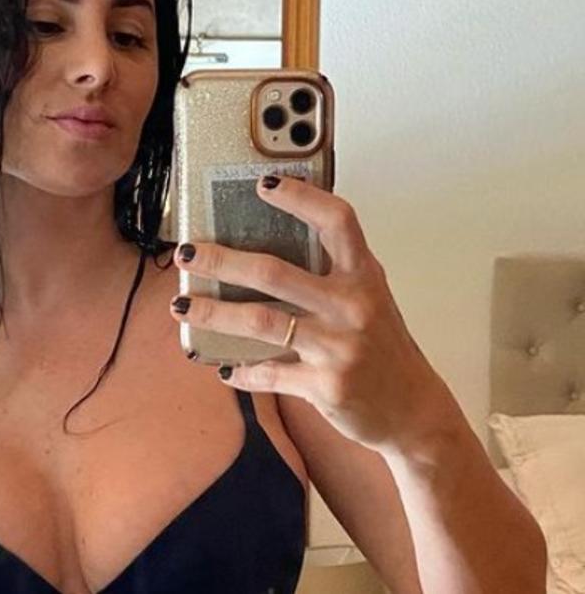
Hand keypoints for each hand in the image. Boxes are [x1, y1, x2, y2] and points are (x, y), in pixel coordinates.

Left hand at [169, 175, 452, 454]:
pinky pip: (267, 374)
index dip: (301, 198)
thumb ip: (331, 271)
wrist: (412, 409)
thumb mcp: (368, 297)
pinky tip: (223, 368)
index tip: (263, 183)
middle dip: (221, 261)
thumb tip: (265, 245)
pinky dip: (241, 372)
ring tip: (181, 307)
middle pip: (274, 272)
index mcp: (363, 276)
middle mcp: (352, 306)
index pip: (336, 221)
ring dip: (213, 314)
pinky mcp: (325, 385)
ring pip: (260, 322)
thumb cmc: (382, 345)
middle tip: (186, 253)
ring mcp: (338, 347)